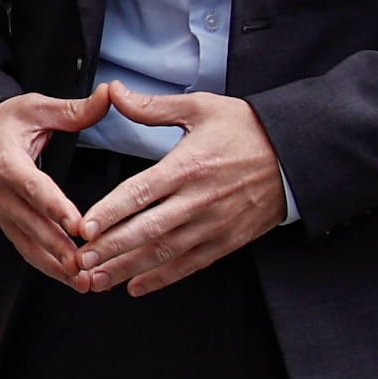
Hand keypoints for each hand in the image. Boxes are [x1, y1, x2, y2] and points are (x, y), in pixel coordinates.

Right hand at [0, 85, 130, 287]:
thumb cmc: (5, 123)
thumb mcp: (35, 108)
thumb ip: (73, 109)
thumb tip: (109, 94)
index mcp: (6, 162)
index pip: (32, 188)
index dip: (54, 208)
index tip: (77, 225)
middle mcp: (0, 194)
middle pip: (32, 226)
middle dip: (60, 249)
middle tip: (87, 266)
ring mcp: (1, 214)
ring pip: (29, 246)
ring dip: (56, 267)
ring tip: (85, 282)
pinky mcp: (8, 226)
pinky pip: (28, 251)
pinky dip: (50, 268)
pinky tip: (73, 280)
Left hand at [71, 92, 286, 294]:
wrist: (296, 155)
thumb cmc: (247, 129)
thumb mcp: (201, 108)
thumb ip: (153, 107)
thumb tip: (114, 92)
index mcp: (187, 166)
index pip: (140, 193)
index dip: (110, 212)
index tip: (84, 228)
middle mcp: (198, 200)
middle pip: (147, 230)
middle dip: (111, 249)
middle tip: (80, 261)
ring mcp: (213, 225)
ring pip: (164, 253)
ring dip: (128, 269)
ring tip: (97, 280)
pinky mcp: (227, 241)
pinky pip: (189, 265)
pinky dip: (161, 278)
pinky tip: (136, 286)